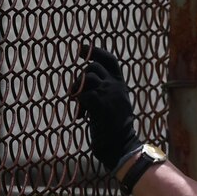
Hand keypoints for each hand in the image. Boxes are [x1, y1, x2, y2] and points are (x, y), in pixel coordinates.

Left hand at [70, 45, 141, 170]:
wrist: (120, 146)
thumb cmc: (114, 130)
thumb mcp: (114, 105)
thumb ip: (106, 92)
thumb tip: (85, 83)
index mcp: (121, 86)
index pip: (110, 61)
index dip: (96, 52)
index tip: (83, 48)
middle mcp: (117, 86)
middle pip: (93, 68)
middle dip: (80, 77)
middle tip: (75, 92)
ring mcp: (109, 94)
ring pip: (86, 78)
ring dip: (76, 89)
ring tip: (77, 103)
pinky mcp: (100, 104)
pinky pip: (82, 94)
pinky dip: (78, 103)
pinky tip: (80, 115)